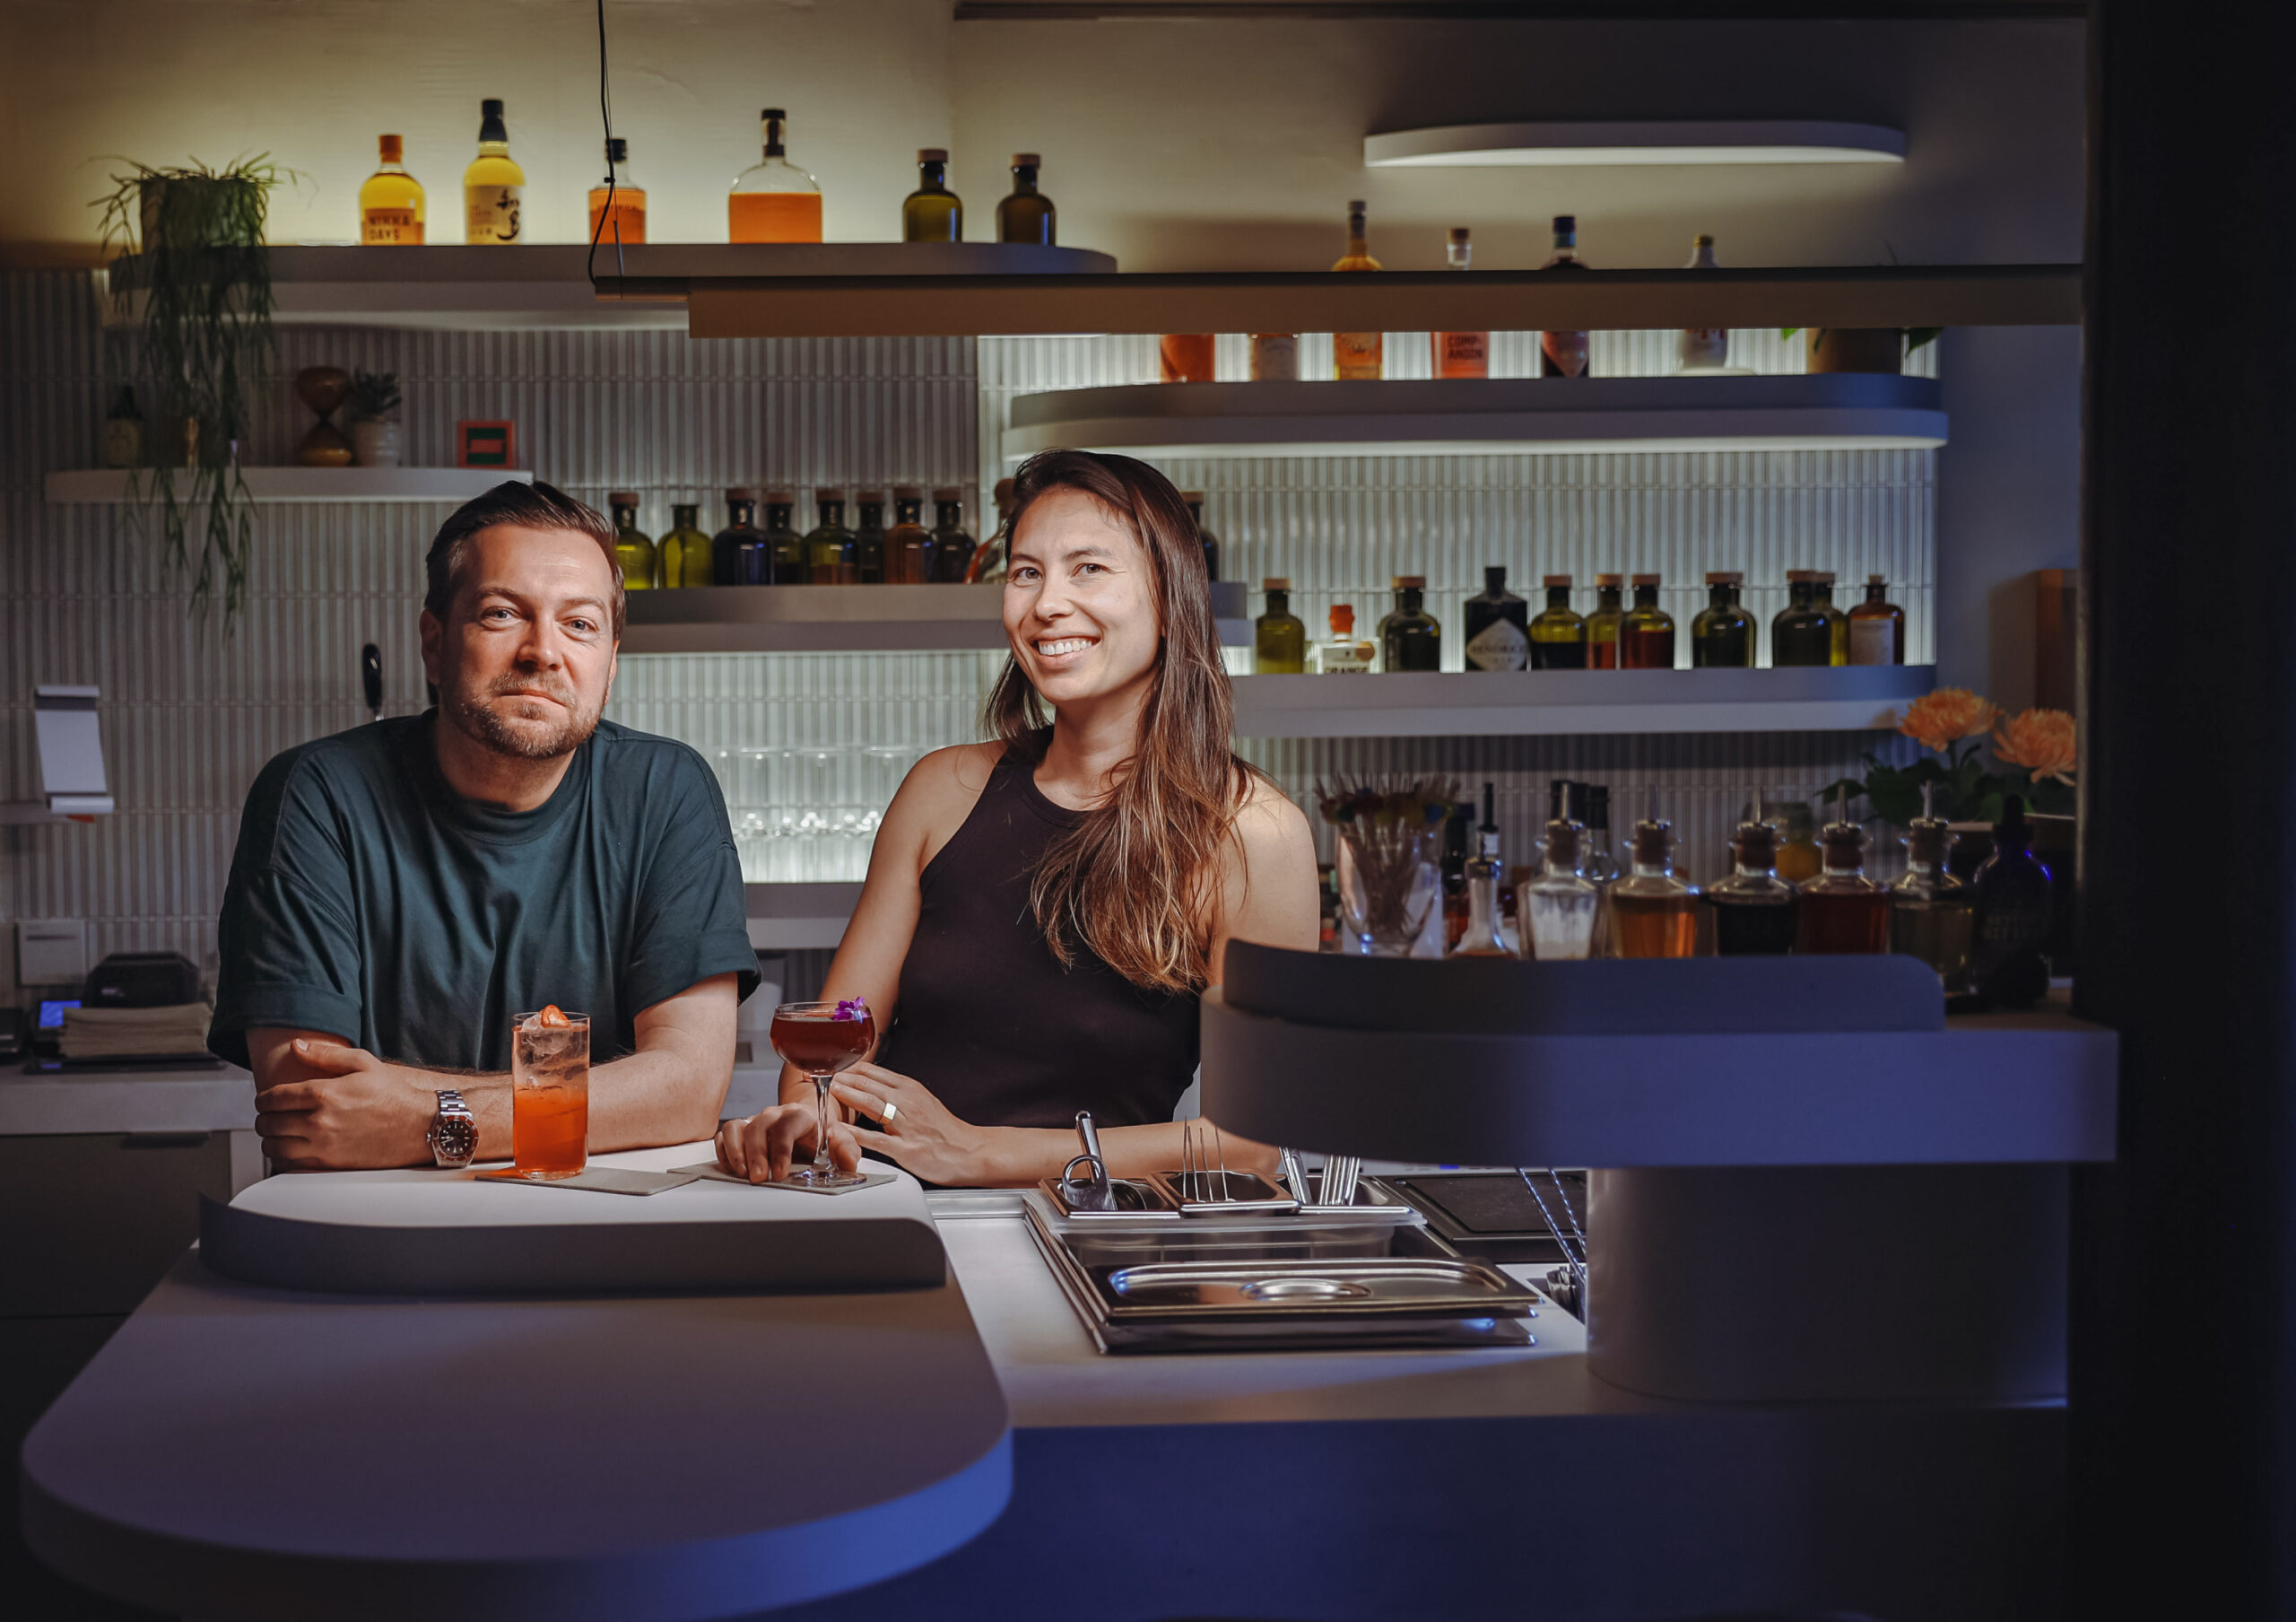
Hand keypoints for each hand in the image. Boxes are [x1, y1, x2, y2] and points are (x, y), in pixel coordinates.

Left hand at [255, 1038, 436, 1169]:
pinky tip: (290, 1149)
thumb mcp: (363, 1063)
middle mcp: (319, 1122)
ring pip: (274, 1146)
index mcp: (324, 1094)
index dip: (263, 1098)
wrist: (419, 1126)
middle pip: (268, 1123)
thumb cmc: (394, 1095)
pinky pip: (289, 1165)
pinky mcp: (329, 1165)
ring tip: (278, 1133)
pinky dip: (281, 1157)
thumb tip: (297, 1046)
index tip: (266, 1100)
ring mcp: (323, 1146)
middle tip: (271, 1115)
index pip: (272, 1098)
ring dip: (270, 1139)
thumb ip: (325, 1055)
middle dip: (264, 1118)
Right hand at [714, 1102, 859, 1183]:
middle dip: (757, 1155)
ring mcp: (757, 1121)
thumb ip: (846, 1149)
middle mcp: (775, 1115)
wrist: (808, 1126)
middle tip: (759, 1178)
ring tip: (743, 1173)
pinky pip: (725, 1135)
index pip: (787, 1126)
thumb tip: (850, 1162)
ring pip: (737, 1128)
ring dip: (736, 1152)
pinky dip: (725, 1151)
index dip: (781, 1150)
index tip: (781, 1172)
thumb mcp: (839, 1139)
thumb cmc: (820, 1133)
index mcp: (800, 1115)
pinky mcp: (742, 1130)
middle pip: (758, 1127)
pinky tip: (734, 1168)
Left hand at [830, 1062, 999, 1186]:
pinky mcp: (906, 1148)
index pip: (873, 1072)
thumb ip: (898, 1094)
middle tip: (819, 1076)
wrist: (971, 1151)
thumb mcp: (923, 1102)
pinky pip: (877, 1140)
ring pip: (871, 1104)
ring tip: (826, 1092)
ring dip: (847, 1096)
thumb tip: (872, 1087)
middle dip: (841, 1079)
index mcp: (910, 1089)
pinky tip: (840, 1132)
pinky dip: (856, 1134)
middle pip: (868, 1084)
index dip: (848, 1068)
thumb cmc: (945, 1130)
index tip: (830, 1067)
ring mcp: (907, 1125)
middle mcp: (908, 1102)